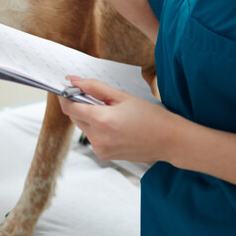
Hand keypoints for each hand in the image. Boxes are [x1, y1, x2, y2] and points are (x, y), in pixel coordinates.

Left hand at [58, 77, 176, 163]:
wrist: (169, 140)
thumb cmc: (149, 116)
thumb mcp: (121, 96)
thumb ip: (94, 87)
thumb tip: (73, 80)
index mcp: (101, 120)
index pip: (69, 107)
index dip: (66, 96)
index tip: (68, 88)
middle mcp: (97, 138)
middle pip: (74, 117)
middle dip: (79, 105)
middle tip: (96, 97)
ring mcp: (100, 149)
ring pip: (83, 127)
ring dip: (89, 117)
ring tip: (111, 112)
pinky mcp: (104, 155)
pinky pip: (92, 137)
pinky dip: (97, 128)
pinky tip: (115, 125)